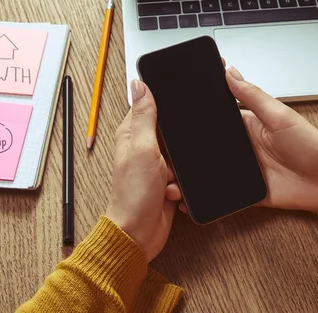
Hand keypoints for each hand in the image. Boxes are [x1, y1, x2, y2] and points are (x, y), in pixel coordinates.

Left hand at [105, 80, 177, 261]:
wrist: (139, 233)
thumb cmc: (133, 195)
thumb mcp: (142, 148)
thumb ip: (144, 116)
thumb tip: (140, 84)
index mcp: (132, 133)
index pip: (150, 105)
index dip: (166, 102)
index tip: (181, 104)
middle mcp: (143, 147)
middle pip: (172, 130)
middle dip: (179, 142)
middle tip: (172, 157)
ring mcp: (156, 165)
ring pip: (183, 152)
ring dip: (181, 166)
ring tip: (168, 179)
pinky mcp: (168, 181)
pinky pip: (185, 172)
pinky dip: (182, 182)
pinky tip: (171, 191)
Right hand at [169, 67, 317, 221]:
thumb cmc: (313, 145)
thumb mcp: (280, 115)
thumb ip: (252, 95)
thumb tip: (230, 71)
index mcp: (249, 124)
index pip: (216, 117)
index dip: (196, 116)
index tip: (172, 114)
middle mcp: (243, 146)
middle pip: (208, 145)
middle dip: (187, 149)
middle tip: (163, 151)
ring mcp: (245, 170)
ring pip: (210, 170)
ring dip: (193, 173)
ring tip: (171, 177)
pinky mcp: (248, 192)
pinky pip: (222, 194)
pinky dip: (206, 197)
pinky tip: (190, 198)